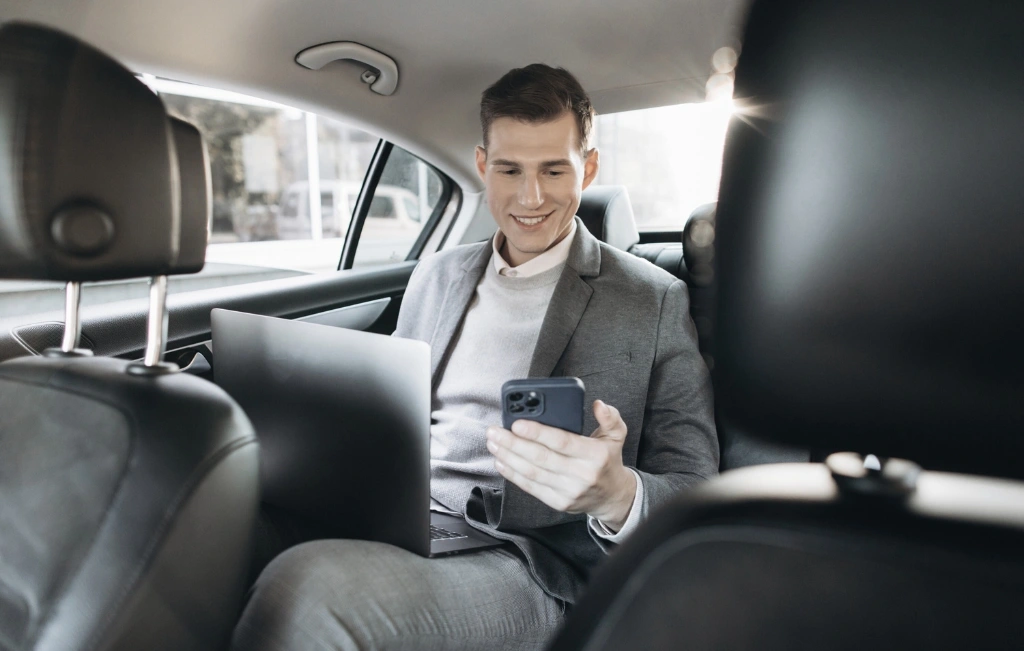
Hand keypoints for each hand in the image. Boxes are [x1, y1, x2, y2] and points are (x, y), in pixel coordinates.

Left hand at [486, 400, 636, 530]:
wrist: (612, 497)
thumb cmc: (607, 461)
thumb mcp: (616, 436)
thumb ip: (610, 417)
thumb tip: (598, 404)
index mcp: (594, 455)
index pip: (562, 442)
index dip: (537, 433)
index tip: (517, 423)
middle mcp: (581, 474)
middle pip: (540, 457)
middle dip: (513, 443)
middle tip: (495, 431)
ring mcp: (568, 491)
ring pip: (532, 472)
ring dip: (508, 457)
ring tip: (493, 443)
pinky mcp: (558, 502)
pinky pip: (531, 487)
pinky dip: (513, 474)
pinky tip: (501, 461)